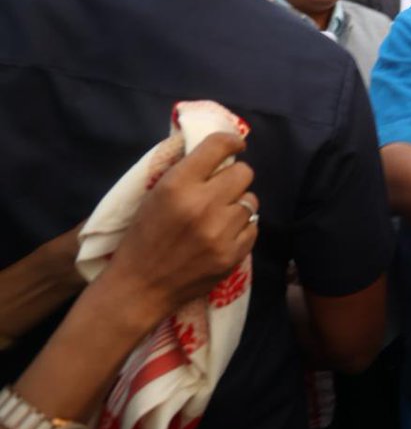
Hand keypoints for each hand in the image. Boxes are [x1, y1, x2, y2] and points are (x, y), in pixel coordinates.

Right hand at [104, 133, 258, 323]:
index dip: (231, 141)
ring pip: (251, 200)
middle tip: (222, 188)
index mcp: (177, 185)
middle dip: (234, 178)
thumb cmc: (144, 237)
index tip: (235, 146)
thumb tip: (222, 152)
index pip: (218, 145)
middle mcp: (203, 204)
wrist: (140, 287)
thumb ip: (188, 174)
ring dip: (238, 205)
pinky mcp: (233, 254)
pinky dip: (241, 229)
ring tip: (219, 216)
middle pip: (244, 172)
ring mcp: (221, 231)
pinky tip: (223, 235)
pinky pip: (254, 227)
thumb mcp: (155, 195)